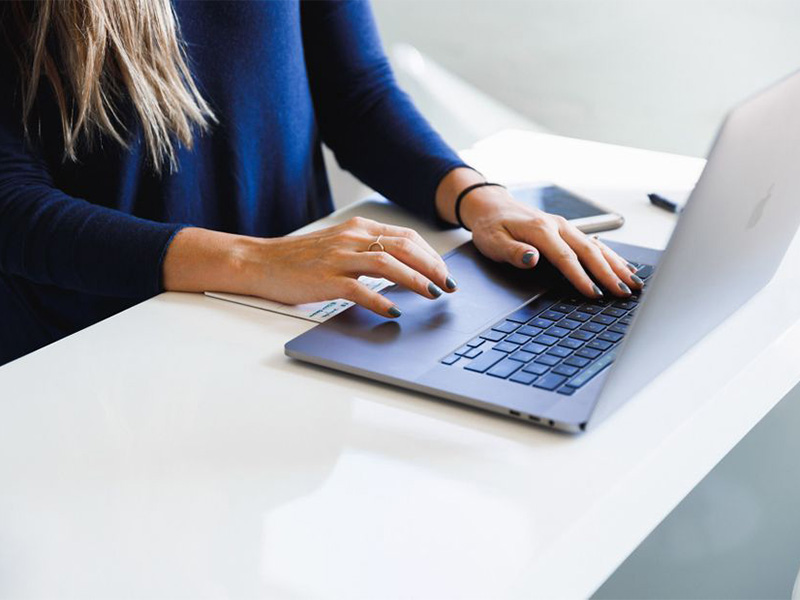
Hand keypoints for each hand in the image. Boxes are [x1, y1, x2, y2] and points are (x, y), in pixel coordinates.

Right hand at [163, 218, 456, 317]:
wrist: (260, 262)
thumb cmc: (300, 258)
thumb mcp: (339, 245)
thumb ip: (368, 251)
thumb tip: (403, 267)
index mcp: (358, 229)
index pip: (405, 236)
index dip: (431, 254)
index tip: (445, 272)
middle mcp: (351, 238)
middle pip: (403, 247)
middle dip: (432, 267)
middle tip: (449, 285)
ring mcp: (338, 258)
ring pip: (388, 264)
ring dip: (415, 280)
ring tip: (432, 294)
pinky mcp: (325, 279)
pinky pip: (359, 289)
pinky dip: (380, 300)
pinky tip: (394, 311)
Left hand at [436, 169, 642, 297]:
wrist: (492, 206)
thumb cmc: (491, 226)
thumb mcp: (493, 241)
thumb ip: (513, 251)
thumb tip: (532, 258)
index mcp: (540, 230)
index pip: (566, 258)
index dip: (581, 277)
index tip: (594, 293)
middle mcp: (558, 226)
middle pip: (589, 252)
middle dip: (609, 273)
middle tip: (625, 293)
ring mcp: (565, 227)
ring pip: (597, 247)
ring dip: (617, 265)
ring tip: (634, 283)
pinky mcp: (568, 230)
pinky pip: (595, 243)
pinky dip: (612, 256)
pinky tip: (624, 267)